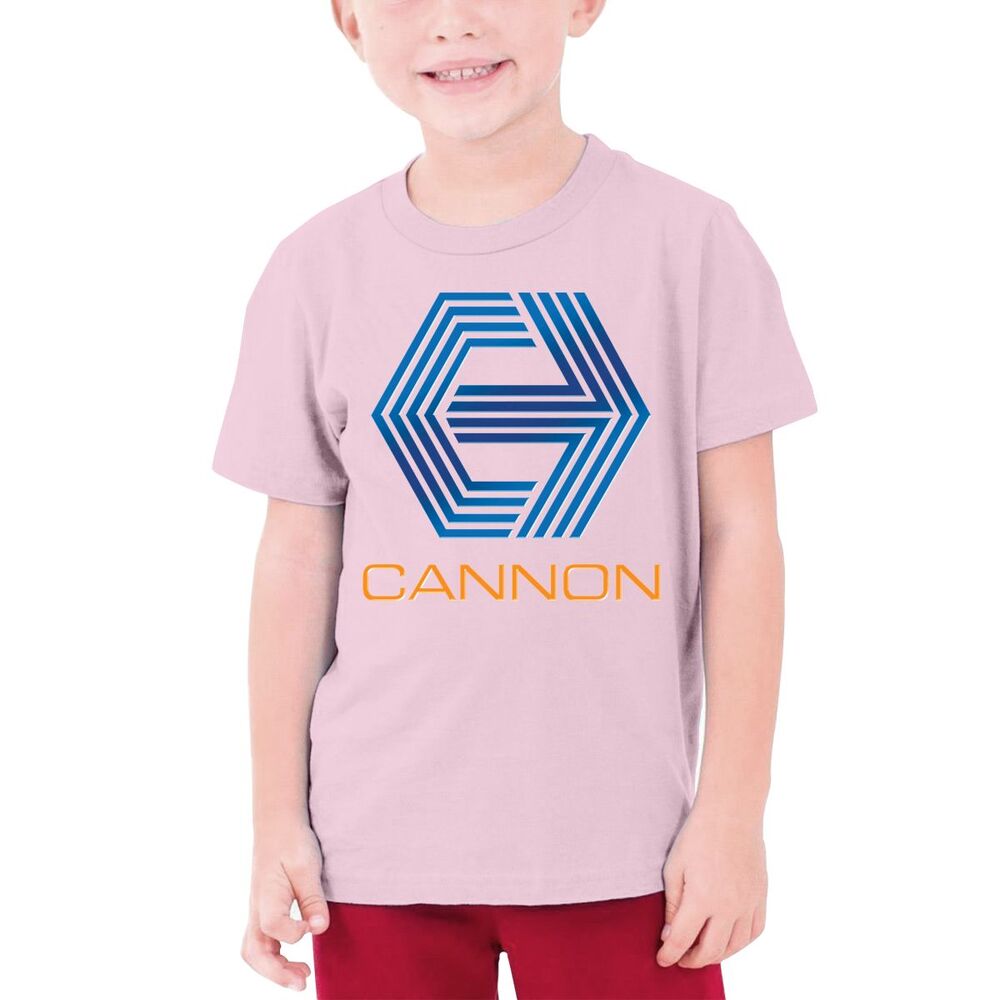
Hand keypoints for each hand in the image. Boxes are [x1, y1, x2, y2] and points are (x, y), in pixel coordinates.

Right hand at [241, 821, 329, 990]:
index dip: (293, 932)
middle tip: (302, 982)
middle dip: (275, 972)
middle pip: (253, 951)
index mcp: (266, 894)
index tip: (313, 926)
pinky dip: (275, 957)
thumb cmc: (291, 840)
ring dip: (275, 968)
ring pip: (255, 950)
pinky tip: (294, 960)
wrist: (277, 823)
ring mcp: (258, 910)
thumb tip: (319, 929)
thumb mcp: (306, 865)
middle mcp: (257, 907)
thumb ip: (312, 898)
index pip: (272, 926)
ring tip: (302, 977)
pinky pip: (262, 941)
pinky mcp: (265, 910)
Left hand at [656, 806, 766, 968]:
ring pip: (734, 946)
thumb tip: (670, 935)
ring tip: (702, 951)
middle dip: (692, 960)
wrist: (731, 812)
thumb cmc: (697, 835)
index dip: (670, 955)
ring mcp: (748, 903)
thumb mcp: (674, 867)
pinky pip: (755, 931)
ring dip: (717, 955)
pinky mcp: (761, 896)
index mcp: (702, 899)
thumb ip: (672, 904)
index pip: (682, 941)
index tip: (662, 959)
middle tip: (680, 958)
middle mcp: (728, 907)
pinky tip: (729, 939)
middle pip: (710, 951)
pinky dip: (740, 942)